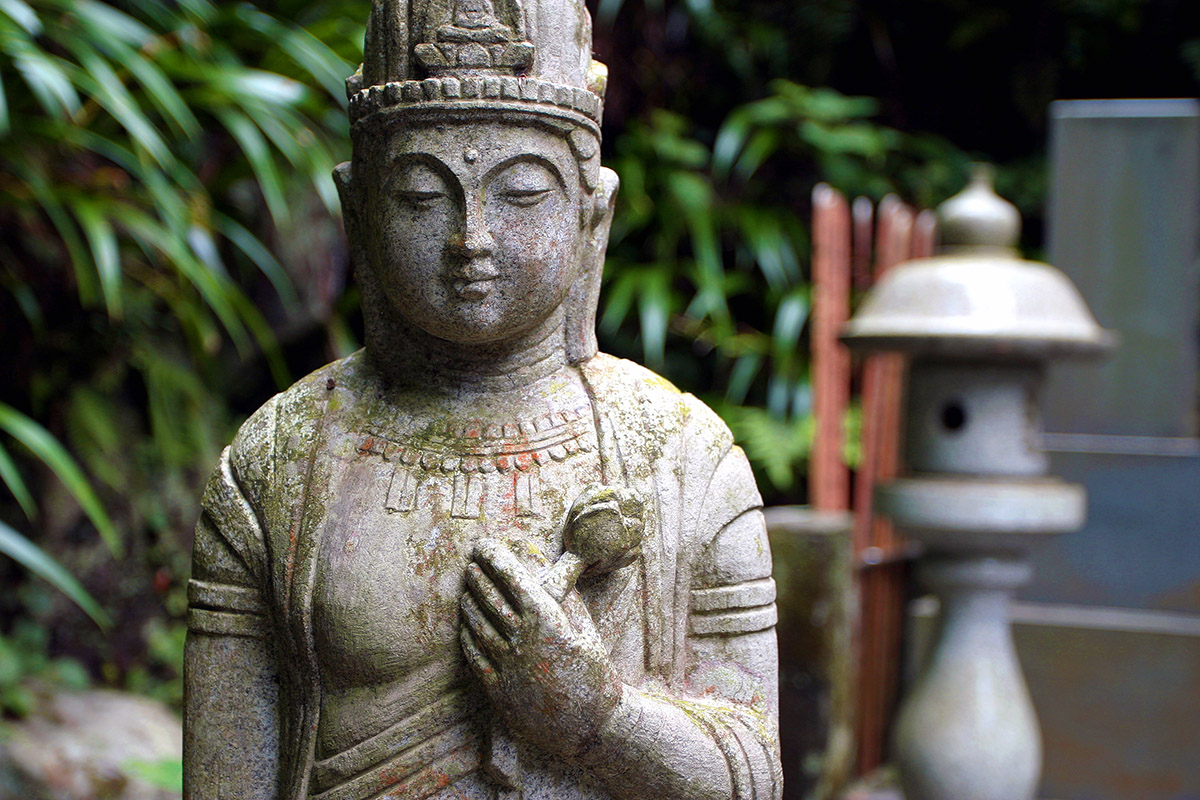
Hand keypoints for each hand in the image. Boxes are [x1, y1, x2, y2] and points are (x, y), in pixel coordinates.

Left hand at [460, 538, 623, 760]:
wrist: (591, 724)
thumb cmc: (592, 670)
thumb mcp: (583, 626)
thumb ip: (562, 592)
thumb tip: (545, 564)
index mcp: (547, 619)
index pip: (511, 577)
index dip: (494, 556)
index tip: (485, 543)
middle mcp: (523, 639)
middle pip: (489, 597)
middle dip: (478, 574)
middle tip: (472, 561)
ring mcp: (507, 666)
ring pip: (477, 624)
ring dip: (469, 601)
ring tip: (466, 589)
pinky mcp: (498, 691)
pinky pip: (474, 655)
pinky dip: (468, 635)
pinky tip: (467, 625)